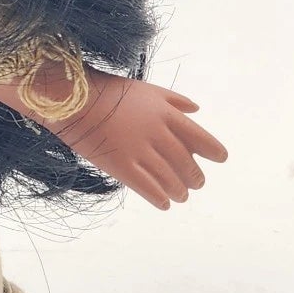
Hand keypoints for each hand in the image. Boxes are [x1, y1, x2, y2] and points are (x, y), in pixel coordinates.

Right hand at [50, 73, 228, 208]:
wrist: (73, 99)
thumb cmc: (110, 92)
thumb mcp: (147, 89)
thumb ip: (174, 100)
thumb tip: (197, 111)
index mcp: (165, 114)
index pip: (200, 138)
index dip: (213, 151)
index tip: (220, 159)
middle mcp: (157, 134)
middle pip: (186, 163)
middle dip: (195, 177)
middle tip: (197, 184)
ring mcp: (139, 151)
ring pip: (170, 179)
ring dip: (179, 190)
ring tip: (181, 195)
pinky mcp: (121, 166)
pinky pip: (147, 188)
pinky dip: (160, 198)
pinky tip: (164, 203)